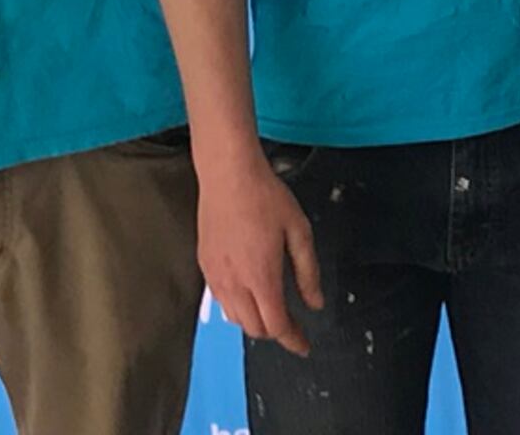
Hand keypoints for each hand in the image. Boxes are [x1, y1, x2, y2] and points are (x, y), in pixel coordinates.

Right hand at [197, 151, 323, 353]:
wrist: (228, 174)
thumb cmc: (265, 197)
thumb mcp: (299, 231)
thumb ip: (308, 272)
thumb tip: (314, 303)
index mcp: (261, 276)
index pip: (275, 326)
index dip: (292, 340)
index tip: (304, 345)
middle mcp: (234, 282)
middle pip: (254, 328)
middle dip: (275, 332)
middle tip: (292, 325)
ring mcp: (215, 275)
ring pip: (234, 318)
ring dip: (255, 321)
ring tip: (272, 309)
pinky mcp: (204, 265)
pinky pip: (220, 300)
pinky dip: (237, 307)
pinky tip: (249, 292)